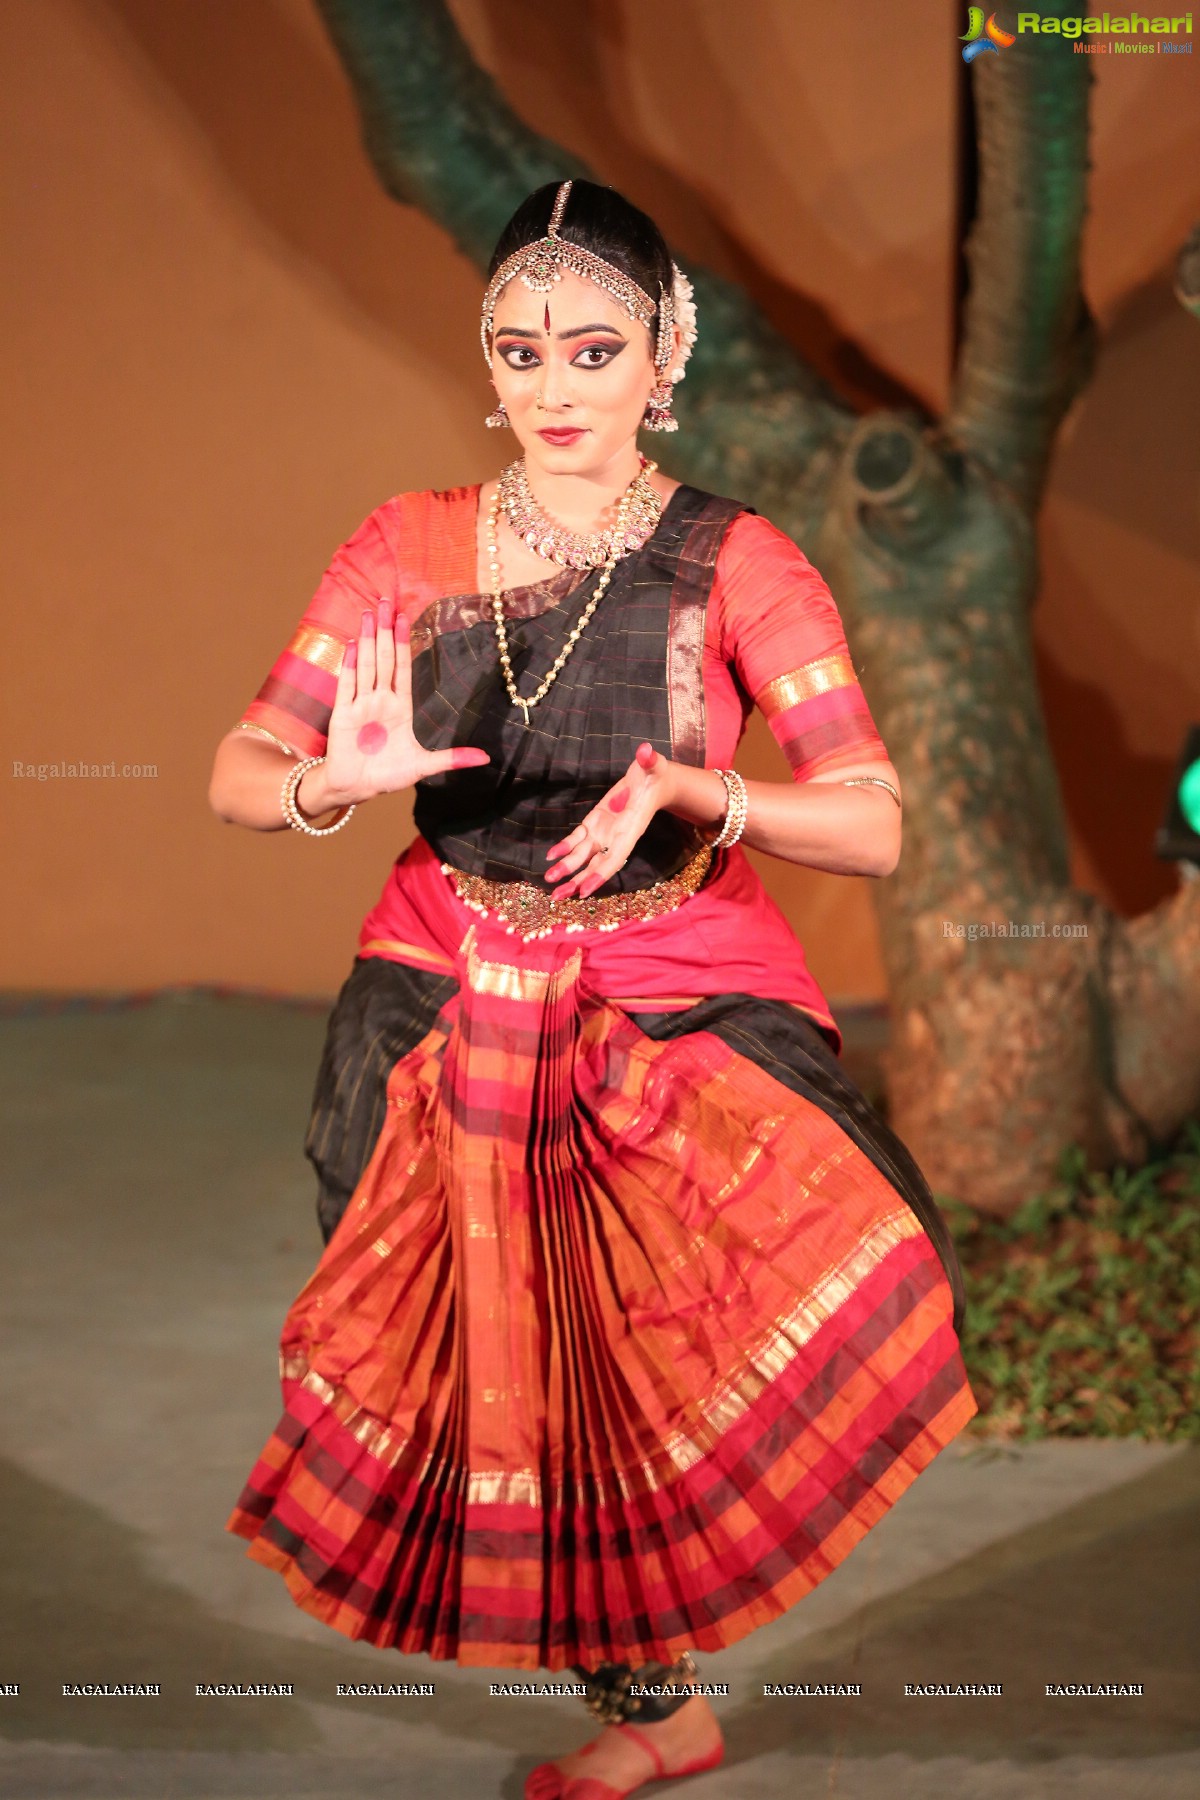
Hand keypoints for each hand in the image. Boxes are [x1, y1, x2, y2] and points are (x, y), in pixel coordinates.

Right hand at [313, 599, 489, 809]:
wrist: (355, 788)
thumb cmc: (386, 775)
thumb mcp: (423, 766)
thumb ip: (451, 759)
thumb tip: (485, 758)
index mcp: (399, 708)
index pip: (402, 668)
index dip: (404, 642)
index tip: (405, 618)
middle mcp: (379, 700)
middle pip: (384, 658)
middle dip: (385, 630)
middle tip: (385, 600)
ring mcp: (360, 705)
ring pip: (366, 665)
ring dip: (368, 639)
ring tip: (370, 613)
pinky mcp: (343, 716)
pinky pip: (347, 686)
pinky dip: (349, 665)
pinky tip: (353, 644)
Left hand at [544, 742, 675, 899]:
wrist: (654, 780)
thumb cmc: (655, 774)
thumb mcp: (654, 765)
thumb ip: (650, 760)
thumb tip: (646, 750)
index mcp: (630, 829)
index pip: (614, 858)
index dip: (599, 875)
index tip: (584, 891)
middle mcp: (616, 836)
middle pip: (595, 865)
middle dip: (577, 881)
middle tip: (558, 896)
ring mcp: (604, 831)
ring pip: (583, 856)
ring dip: (567, 870)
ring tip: (549, 883)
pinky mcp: (595, 823)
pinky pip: (577, 840)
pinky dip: (564, 848)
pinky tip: (550, 856)